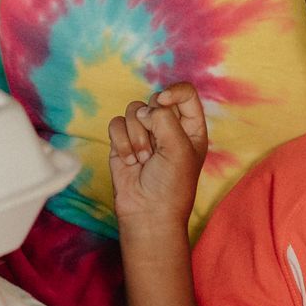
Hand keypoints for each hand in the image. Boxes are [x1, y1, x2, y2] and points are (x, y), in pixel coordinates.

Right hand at [109, 81, 208, 233]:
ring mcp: (144, 133)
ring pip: (132, 111)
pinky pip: (115, 124)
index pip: (185, 93)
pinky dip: (121, 143)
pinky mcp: (122, 142)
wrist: (147, 213)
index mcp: (190, 127)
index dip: (173, 92)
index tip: (162, 102)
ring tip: (143, 160)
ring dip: (136, 137)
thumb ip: (164, 119)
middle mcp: (168, 127)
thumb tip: (143, 111)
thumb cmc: (172, 185)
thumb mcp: (179, 148)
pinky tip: (130, 162)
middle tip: (154, 148)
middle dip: (150, 122)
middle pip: (154, 100)